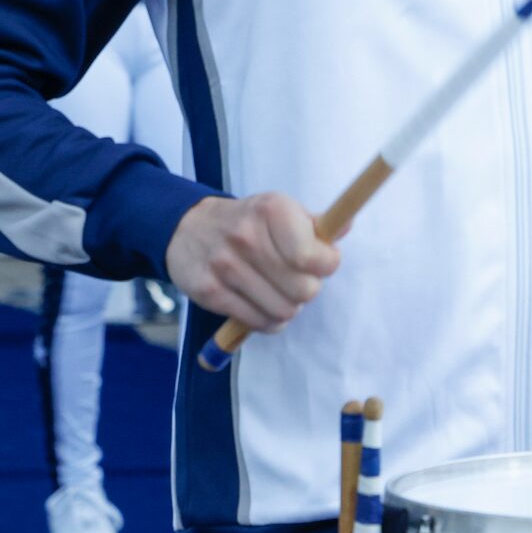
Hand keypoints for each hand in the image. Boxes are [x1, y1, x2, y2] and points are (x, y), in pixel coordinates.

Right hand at [162, 192, 340, 335]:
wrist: (186, 228)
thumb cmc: (246, 221)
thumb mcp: (278, 209)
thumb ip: (314, 223)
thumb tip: (345, 225)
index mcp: (271, 210)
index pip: (315, 258)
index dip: (326, 264)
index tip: (320, 261)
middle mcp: (246, 236)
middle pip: (304, 290)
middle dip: (306, 289)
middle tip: (294, 278)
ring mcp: (226, 266)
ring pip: (284, 311)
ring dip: (288, 307)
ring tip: (277, 291)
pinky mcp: (211, 292)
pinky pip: (259, 322)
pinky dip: (269, 321)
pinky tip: (262, 304)